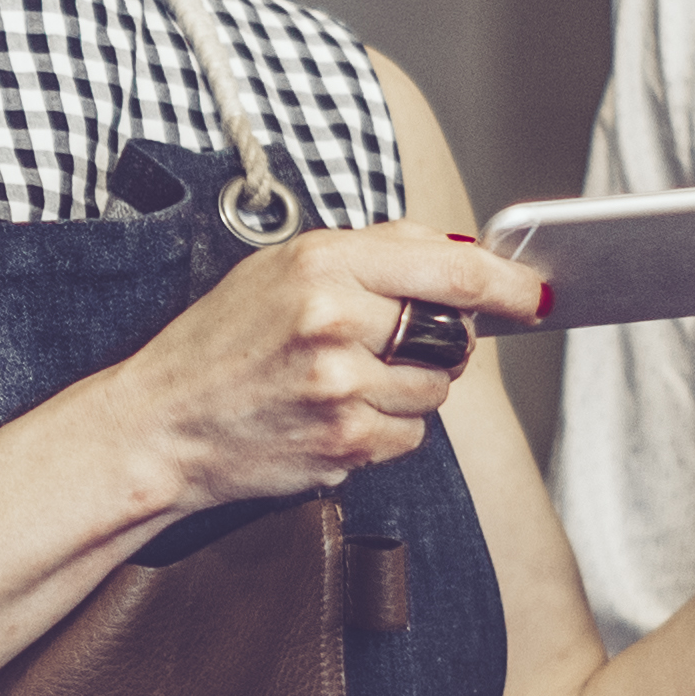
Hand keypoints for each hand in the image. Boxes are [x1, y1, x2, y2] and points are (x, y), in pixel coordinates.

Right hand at [103, 226, 543, 512]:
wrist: (159, 424)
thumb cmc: (221, 343)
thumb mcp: (283, 269)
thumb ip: (373, 255)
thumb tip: (463, 257)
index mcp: (324, 259)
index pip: (453, 271)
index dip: (509, 284)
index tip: (535, 293)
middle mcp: (335, 316)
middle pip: (456, 333)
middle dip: (445, 343)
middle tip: (396, 346)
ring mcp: (340, 383)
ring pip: (437, 390)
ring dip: (409, 391)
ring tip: (344, 384)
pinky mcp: (344, 440)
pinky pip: (410, 436)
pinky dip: (385, 431)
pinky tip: (334, 418)